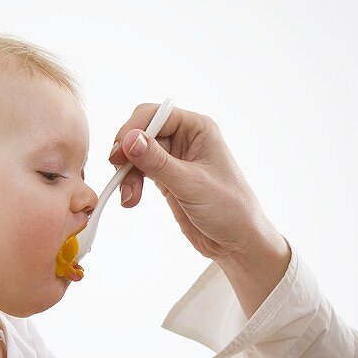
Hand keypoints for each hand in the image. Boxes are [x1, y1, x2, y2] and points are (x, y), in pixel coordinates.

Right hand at [110, 104, 291, 314]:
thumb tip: (129, 139)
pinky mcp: (167, 178)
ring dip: (127, 173)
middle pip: (141, 133)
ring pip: (137, 154)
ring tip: (129, 197)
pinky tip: (131, 200)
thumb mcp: (191, 184)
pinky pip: (140, 172)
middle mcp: (186, 138)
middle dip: (127, 154)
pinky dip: (131, 184)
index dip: (133, 129)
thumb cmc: (229, 209)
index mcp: (198, 129)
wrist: (237, 242)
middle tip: (119, 174)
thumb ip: (158, 162)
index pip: (155, 114)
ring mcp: (175, 159)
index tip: (120, 152)